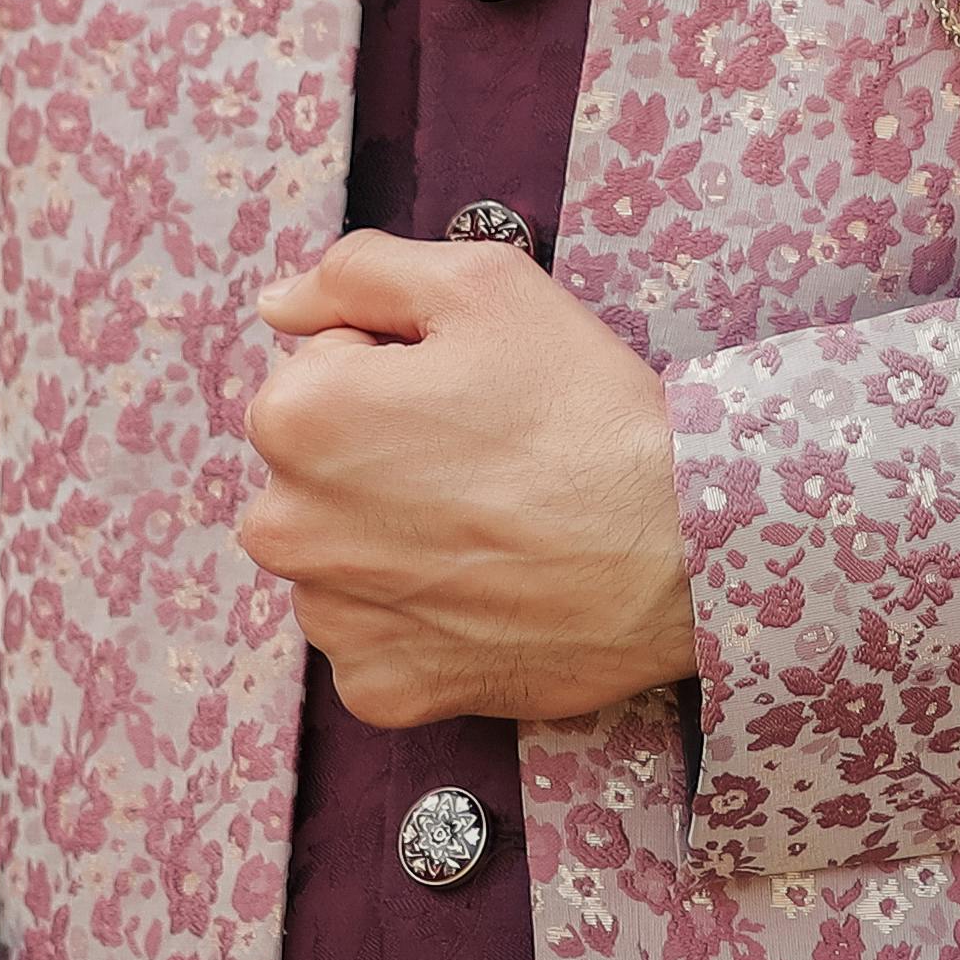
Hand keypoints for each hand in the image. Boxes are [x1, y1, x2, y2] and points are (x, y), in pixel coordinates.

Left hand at [233, 232, 699, 725]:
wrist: (681, 548)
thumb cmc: (584, 410)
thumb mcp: (485, 284)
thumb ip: (361, 271)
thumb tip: (278, 303)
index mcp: (297, 418)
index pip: (321, 368)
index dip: (398, 368)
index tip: (467, 391)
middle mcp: (285, 528)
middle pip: (319, 468)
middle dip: (380, 453)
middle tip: (484, 456)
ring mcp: (330, 620)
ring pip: (339, 553)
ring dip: (390, 536)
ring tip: (490, 523)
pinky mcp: (379, 688)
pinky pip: (374, 636)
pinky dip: (420, 616)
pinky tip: (486, 587)